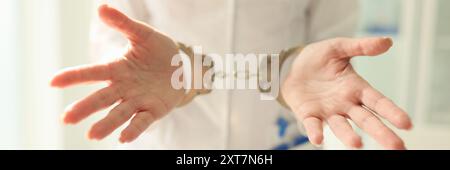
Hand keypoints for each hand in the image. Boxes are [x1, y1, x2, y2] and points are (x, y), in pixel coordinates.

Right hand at [51, 5, 183, 142]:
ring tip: (91, 135)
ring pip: (119, 113)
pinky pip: (142, 121)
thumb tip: (101, 7)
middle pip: (101, 98)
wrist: (181, 66)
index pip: (92, 73)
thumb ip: (123, 24)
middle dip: (84, 108)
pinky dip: (133, 129)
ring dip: (106, 124)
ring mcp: (138, 101)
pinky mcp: (154, 110)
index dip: (73, 76)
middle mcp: (123, 88)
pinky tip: (123, 138)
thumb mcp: (142, 34)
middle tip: (66, 119)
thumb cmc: (157, 50)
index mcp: (117, 69)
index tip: (53, 81)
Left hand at [282, 37, 412, 149]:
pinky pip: (313, 125)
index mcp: (356, 88)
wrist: (292, 66)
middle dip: (381, 133)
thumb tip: (387, 42)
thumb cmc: (319, 58)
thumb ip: (361, 47)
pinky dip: (316, 132)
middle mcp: (345, 104)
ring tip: (356, 144)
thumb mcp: (339, 47)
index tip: (407, 124)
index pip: (378, 101)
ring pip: (341, 126)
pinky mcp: (309, 115)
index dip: (392, 112)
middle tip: (397, 147)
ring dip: (348, 135)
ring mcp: (328, 111)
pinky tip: (318, 139)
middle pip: (366, 120)